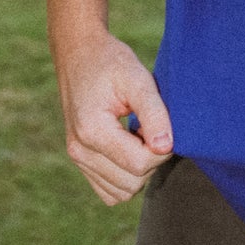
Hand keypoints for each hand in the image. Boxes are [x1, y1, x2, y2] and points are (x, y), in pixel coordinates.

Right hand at [56, 31, 172, 205]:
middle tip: (151, 127)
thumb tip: (166, 148)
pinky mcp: (80, 161)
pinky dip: (125, 177)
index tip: (162, 124)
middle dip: (151, 160)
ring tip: (138, 135)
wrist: (80, 53)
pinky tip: (129, 147)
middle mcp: (79, 151)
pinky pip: (109, 191)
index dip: (161, 149)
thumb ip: (154, 113)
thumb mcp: (138, 78)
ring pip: (122, 192)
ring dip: (139, 170)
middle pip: (132, 182)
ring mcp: (77, 158)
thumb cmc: (110, 61)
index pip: (140, 164)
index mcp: (92, 131)